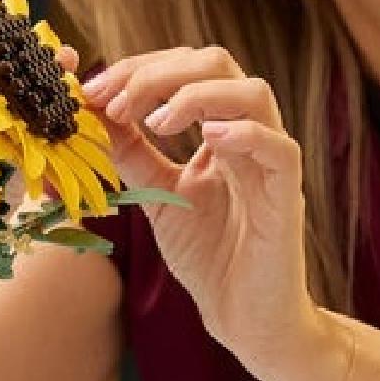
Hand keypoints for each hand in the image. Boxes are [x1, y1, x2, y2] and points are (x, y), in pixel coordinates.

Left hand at [80, 45, 322, 380]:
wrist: (244, 317)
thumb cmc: (209, 257)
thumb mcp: (156, 196)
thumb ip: (132, 156)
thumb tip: (93, 114)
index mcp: (217, 129)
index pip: (184, 68)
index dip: (138, 69)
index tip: (93, 90)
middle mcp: (247, 135)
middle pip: (216, 64)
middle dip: (157, 73)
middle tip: (115, 101)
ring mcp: (269, 162)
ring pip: (252, 92)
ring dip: (195, 94)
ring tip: (154, 121)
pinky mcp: (285, 196)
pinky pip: (279, 148)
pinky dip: (245, 134)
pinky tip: (208, 139)